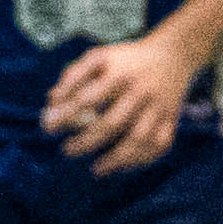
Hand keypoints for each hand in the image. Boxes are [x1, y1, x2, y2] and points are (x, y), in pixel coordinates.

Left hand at [42, 32, 198, 174]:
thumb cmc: (125, 60)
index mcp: (119, 74)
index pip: (87, 99)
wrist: (174, 54)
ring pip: (139, 140)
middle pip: (112, 124)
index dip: (65, 116)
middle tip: (67, 151)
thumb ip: (73, 75)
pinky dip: (143, 160)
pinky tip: (123, 167)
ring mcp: (158, 107)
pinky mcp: (171, 118)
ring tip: (96, 170)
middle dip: (86, 142)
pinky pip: (160, 144)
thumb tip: (52, 101)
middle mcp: (140, 91)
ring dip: (116, 159)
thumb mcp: (99, 57)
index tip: (48, 130)